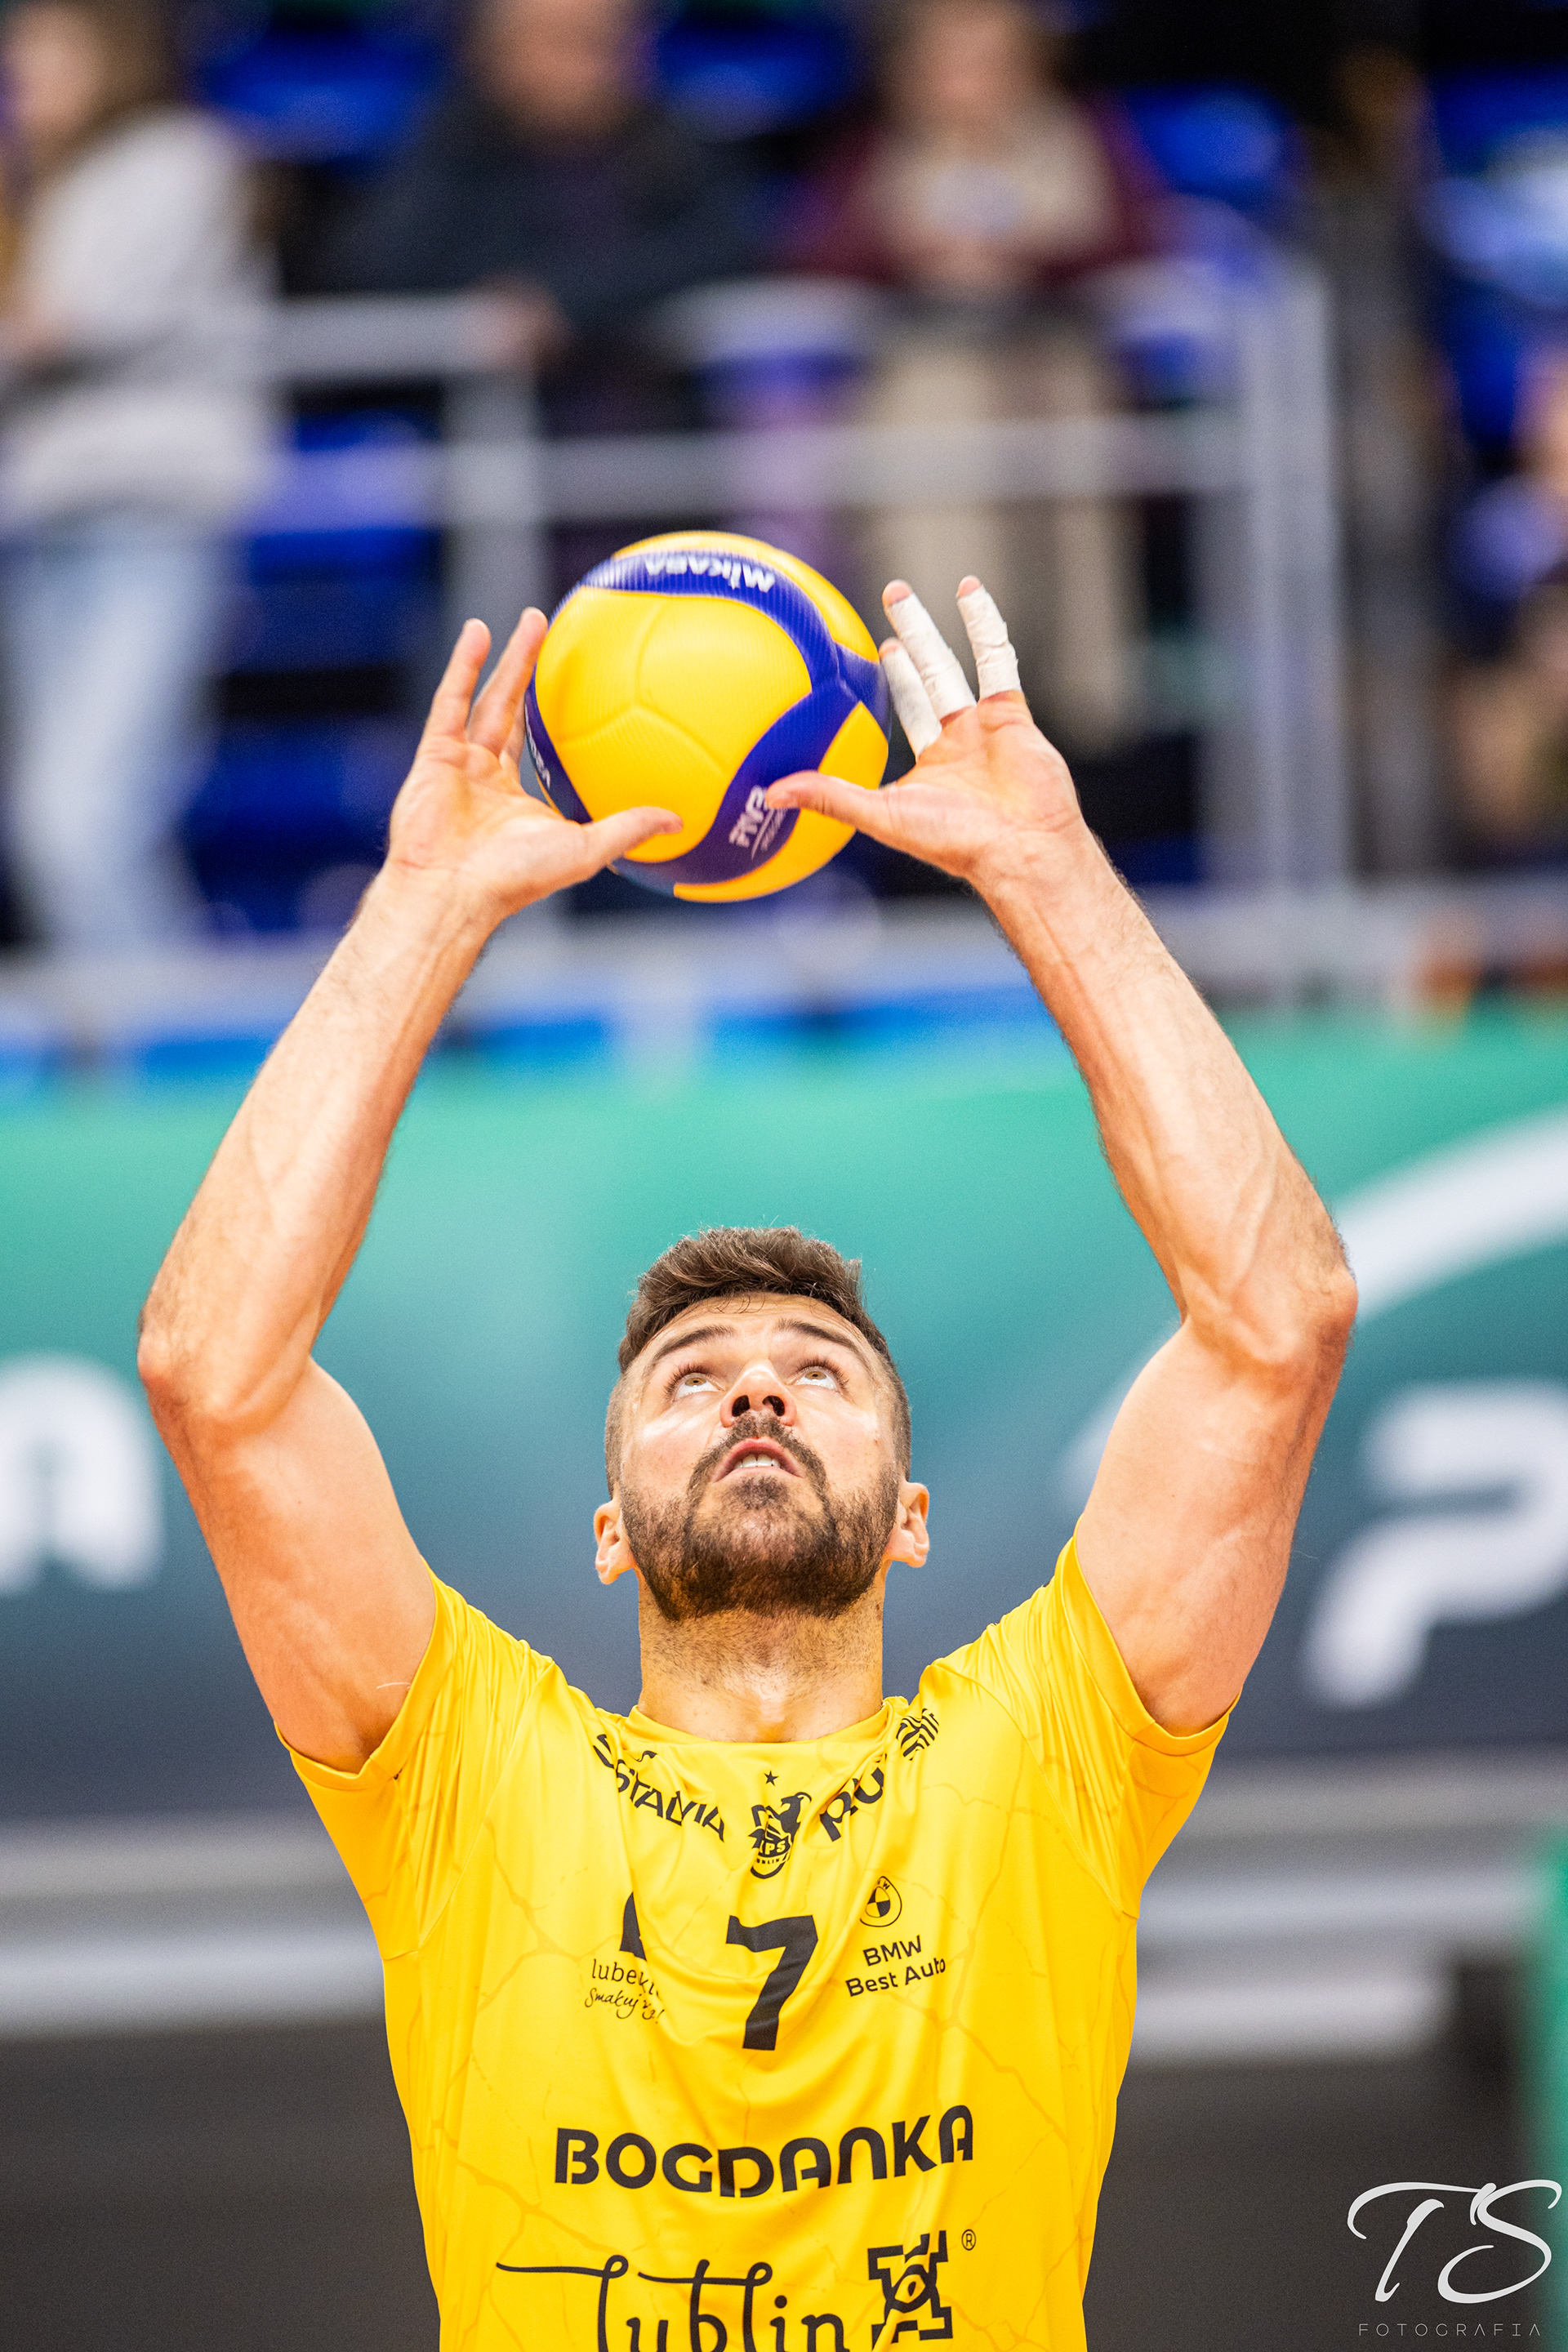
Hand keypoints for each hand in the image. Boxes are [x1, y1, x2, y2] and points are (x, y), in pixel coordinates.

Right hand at [384, 612, 678, 921]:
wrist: (453, 890)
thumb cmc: (516, 880)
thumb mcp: (585, 850)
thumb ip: (628, 828)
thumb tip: (679, 820)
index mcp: (520, 801)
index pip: (544, 752)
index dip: (563, 723)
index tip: (590, 691)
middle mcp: (490, 778)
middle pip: (516, 713)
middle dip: (537, 675)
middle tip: (561, 636)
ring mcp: (460, 763)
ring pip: (489, 698)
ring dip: (510, 659)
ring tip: (531, 620)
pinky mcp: (434, 753)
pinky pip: (451, 699)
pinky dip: (463, 664)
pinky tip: (480, 631)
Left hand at [765, 578, 1084, 894]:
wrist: (1020, 848)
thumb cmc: (955, 843)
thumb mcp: (880, 816)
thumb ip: (829, 797)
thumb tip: (768, 795)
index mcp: (929, 766)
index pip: (903, 713)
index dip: (887, 682)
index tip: (864, 651)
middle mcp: (957, 742)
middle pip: (926, 680)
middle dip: (906, 643)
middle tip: (886, 602)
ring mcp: (985, 726)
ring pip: (952, 664)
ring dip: (929, 626)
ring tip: (903, 591)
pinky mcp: (1012, 714)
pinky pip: (996, 659)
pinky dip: (984, 623)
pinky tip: (969, 589)